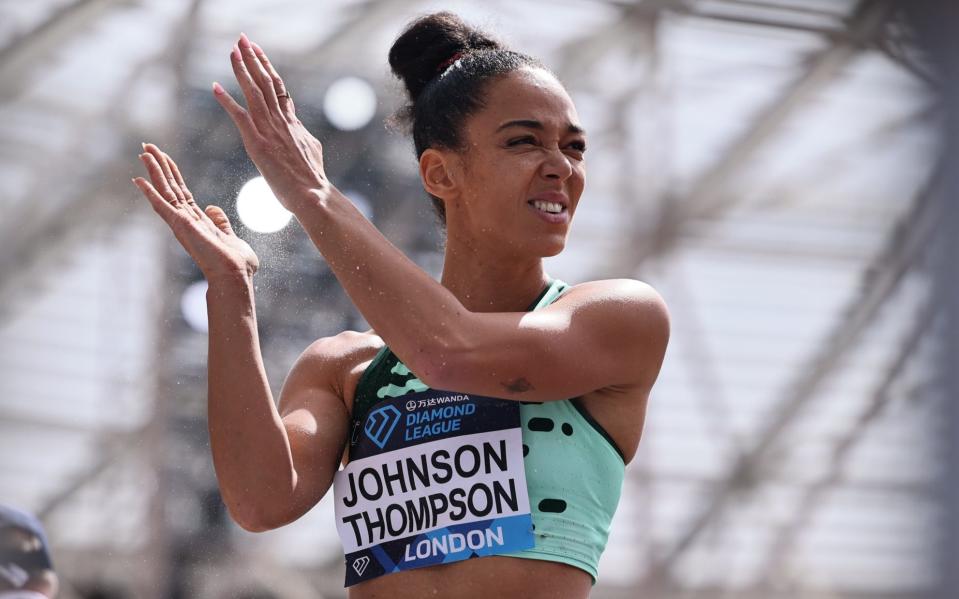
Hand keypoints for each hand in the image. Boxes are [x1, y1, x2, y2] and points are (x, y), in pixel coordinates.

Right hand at [133, 143, 259, 279]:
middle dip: (159, 166)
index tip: (163, 156)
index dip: (172, 173)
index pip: (181, 191)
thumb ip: (220, 221)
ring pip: (164, 191)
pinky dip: (150, 194)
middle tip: (146, 146)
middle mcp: (185, 220)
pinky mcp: (181, 227)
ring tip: (144, 153)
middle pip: (169, 187)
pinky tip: (138, 180)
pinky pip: (162, 207)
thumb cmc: (235, 263)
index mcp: (197, 220)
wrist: (234, 277)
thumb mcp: (230, 235)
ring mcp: (181, 223)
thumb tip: (212, 208)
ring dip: (154, 172)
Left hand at [213, 33, 330, 213]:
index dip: (267, 67)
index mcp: (293, 123)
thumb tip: (302, 131)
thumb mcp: (313, 151)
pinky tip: (215, 87)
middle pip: (266, 82)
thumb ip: (303, 136)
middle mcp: (281, 121)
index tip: (259, 51)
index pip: (278, 88)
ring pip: (254, 92)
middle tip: (243, 39)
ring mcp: (269, 131)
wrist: (312, 194)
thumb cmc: (312, 181)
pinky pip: (239, 117)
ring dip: (242, 70)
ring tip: (233, 51)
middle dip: (253, 58)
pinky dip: (227, 101)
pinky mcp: (257, 144)